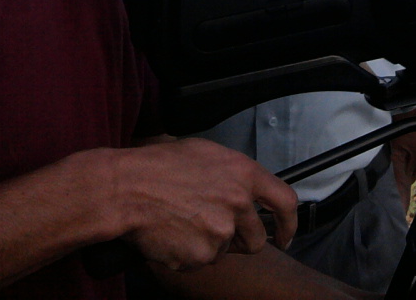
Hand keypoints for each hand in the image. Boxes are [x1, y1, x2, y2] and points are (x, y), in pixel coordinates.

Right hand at [116, 138, 296, 271]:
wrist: (127, 189)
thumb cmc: (158, 166)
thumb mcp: (205, 153)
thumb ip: (233, 174)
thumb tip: (245, 189)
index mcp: (243, 173)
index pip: (285, 202)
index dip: (288, 224)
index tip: (285, 235)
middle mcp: (238, 203)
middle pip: (256, 238)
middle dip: (239, 240)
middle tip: (213, 229)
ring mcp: (222, 232)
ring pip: (226, 252)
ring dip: (210, 245)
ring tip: (184, 223)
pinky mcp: (203, 254)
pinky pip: (202, 262)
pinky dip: (188, 254)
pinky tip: (172, 234)